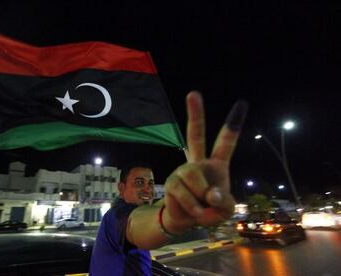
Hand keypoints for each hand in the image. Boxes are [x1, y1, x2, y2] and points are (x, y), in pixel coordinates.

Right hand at [163, 91, 247, 233]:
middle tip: (193, 93)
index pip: (225, 143)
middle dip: (195, 114)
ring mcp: (183, 170)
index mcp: (216, 164)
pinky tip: (194, 211)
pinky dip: (194, 208)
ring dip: (202, 197)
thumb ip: (224, 202)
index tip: (241, 104)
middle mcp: (198, 162)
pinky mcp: (172, 182)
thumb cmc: (209, 210)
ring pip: (194, 175)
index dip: (233, 125)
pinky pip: (186, 193)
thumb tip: (209, 193)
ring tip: (203, 207)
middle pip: (195, 135)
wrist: (186, 221)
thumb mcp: (225, 210)